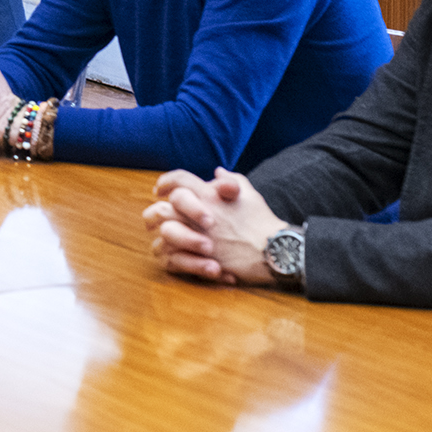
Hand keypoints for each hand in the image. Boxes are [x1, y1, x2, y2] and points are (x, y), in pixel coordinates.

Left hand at [142, 169, 287, 287]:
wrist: (276, 251)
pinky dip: (169, 255)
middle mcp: (200, 215)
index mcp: (210, 196)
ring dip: (160, 234)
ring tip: (162, 236)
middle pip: (162, 209)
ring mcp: (198, 238)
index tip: (161, 189)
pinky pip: (171, 258)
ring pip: (164, 233)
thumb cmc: (263, 222)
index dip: (166, 182)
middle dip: (155, 212)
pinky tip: (172, 253)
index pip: (179, 181)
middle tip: (156, 215)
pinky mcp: (200, 259)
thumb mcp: (249, 194)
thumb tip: (217, 172)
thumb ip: (231, 180)